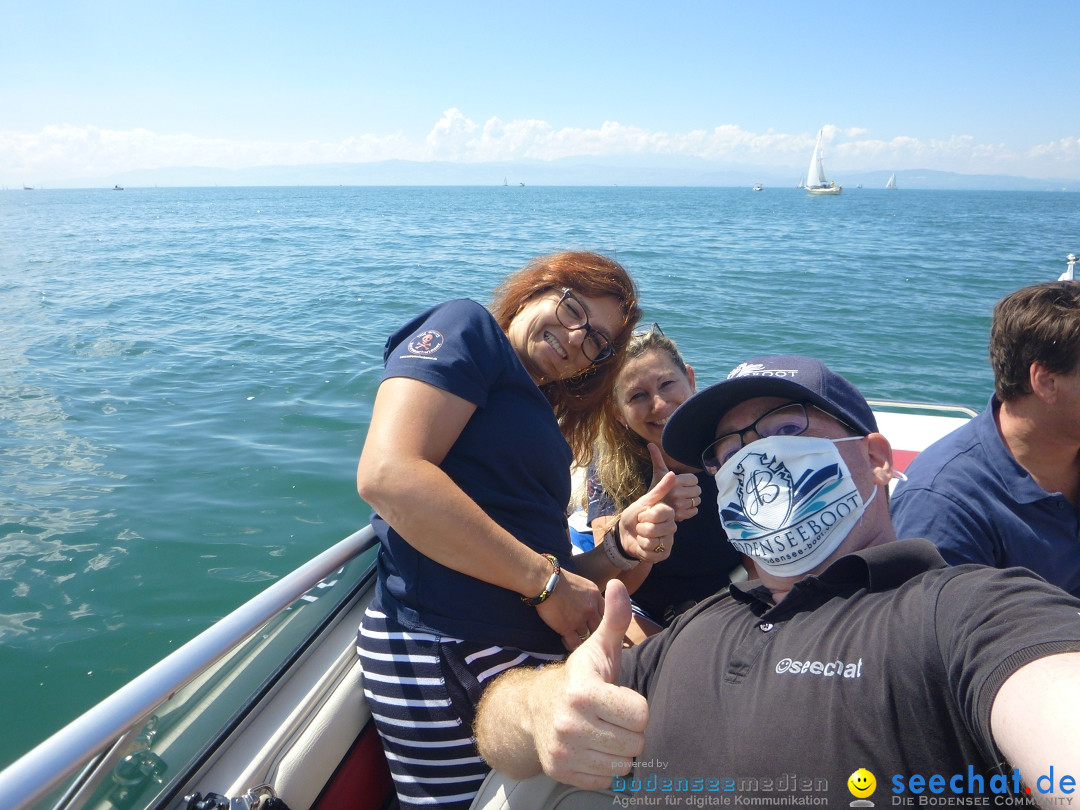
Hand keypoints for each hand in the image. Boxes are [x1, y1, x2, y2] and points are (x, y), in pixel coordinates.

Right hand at [535, 580, 648, 788]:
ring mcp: (564, 751)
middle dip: (629, 730)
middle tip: (613, 717)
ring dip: (618, 751)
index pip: (640, 714)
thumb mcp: (597, 648)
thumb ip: (613, 619)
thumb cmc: (579, 678)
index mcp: (583, 692)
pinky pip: (605, 780)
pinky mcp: (561, 772)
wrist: (534, 708)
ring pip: (623, 765)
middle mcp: (570, 724)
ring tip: (604, 732)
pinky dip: (603, 768)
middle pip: (634, 742)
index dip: (635, 706)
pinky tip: (593, 749)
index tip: (620, 697)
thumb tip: (618, 584)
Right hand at [536, 568, 604, 650]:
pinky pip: (575, 643)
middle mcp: (591, 609)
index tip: (601, 628)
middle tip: (593, 640)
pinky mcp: (567, 627)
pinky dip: (572, 645)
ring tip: (581, 645)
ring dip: (584, 641)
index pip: (607, 614)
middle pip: (599, 628)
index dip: (604, 622)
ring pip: (588, 637)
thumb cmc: (559, 580)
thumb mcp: (583, 585)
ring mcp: (580, 619)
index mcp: (596, 596)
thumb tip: (592, 606)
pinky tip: (567, 642)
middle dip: (596, 634)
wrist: (545, 581)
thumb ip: (590, 597)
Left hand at [619, 468, 677, 562]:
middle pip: (654, 529)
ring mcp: (669, 542)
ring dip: (641, 540)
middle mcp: (672, 527)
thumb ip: (659, 489)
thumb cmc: (633, 516)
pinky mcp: (664, 554)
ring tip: (641, 537)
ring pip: (652, 542)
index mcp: (668, 513)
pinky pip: (653, 554)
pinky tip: (643, 547)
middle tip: (641, 527)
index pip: (658, 514)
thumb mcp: (644, 501)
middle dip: (641, 528)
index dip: (644, 515)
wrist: (625, 535)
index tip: (642, 515)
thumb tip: (672, 473)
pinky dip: (643, 551)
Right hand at [647, 443, 700, 521]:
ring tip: (681, 500)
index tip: (680, 483)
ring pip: (697, 500)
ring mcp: (679, 506)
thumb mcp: (657, 473)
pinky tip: (682, 508)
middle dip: (691, 490)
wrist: (649, 510)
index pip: (694, 479)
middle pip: (698, 490)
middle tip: (681, 492)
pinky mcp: (682, 516)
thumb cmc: (656, 489)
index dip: (688, 481)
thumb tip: (650, 444)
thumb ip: (657, 458)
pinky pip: (695, 510)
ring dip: (692, 500)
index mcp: (673, 481)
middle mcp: (676, 493)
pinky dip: (691, 510)